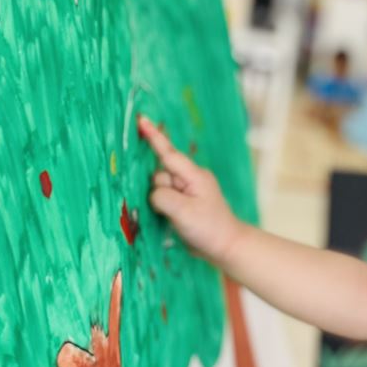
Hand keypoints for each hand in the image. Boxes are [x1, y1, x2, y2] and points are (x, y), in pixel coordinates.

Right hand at [138, 115, 243, 266]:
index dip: (153, 137)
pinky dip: (161, 206)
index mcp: (194, 175)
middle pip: (160, 174)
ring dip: (160, 202)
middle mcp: (190, 179)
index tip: (141, 120)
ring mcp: (187, 191)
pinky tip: (171, 218)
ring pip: (159, 188)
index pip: (169, 153)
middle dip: (159, 189)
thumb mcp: (183, 211)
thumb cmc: (209, 228)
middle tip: (174, 210)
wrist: (226, 247)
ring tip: (177, 217)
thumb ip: (163, 196)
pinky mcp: (183, 203)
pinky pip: (164, 198)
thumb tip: (153, 192)